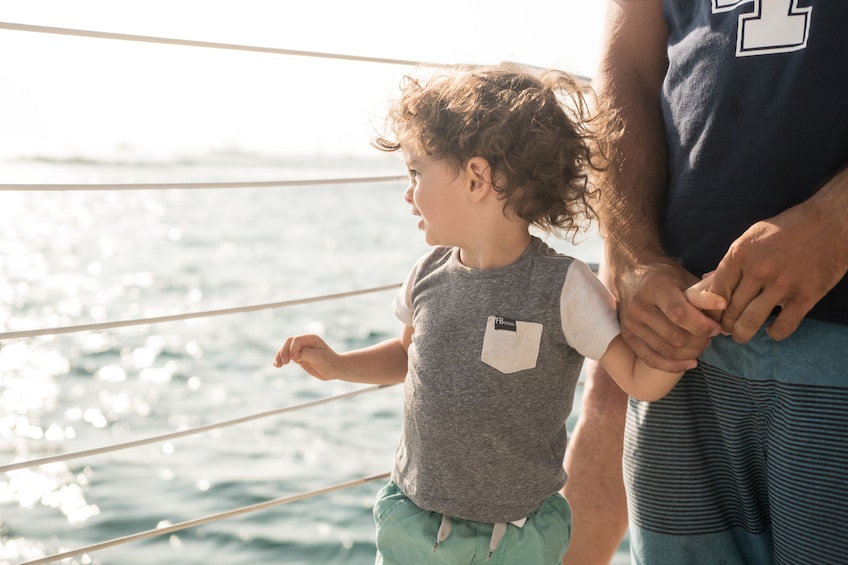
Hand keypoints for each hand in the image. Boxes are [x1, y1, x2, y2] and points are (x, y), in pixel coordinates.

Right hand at [273, 334, 340, 380]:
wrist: (335, 369)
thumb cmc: (329, 362)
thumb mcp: (319, 357)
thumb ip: (305, 354)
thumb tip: (293, 355)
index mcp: (310, 338)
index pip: (296, 340)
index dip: (293, 349)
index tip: (295, 359)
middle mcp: (304, 342)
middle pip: (288, 342)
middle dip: (283, 351)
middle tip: (284, 362)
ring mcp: (301, 349)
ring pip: (285, 349)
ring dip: (280, 356)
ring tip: (277, 365)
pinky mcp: (299, 357)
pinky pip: (287, 357)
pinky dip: (281, 360)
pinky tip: (276, 365)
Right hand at [614, 260, 721, 371]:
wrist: (632, 276)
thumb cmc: (664, 278)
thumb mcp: (684, 279)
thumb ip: (702, 294)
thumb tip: (723, 306)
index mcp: (654, 288)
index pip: (679, 314)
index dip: (701, 325)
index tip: (716, 328)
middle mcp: (639, 307)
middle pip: (674, 336)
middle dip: (699, 341)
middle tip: (711, 337)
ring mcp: (631, 324)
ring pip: (666, 350)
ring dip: (690, 353)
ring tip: (701, 345)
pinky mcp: (628, 337)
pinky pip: (652, 359)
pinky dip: (674, 366)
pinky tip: (691, 363)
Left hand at [707, 200, 847, 342]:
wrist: (831, 223)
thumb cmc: (787, 229)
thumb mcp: (751, 237)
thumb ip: (731, 262)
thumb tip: (706, 282)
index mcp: (740, 254)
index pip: (715, 292)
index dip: (710, 309)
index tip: (712, 316)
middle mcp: (758, 271)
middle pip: (730, 310)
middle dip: (724, 324)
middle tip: (725, 329)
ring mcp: (782, 285)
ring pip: (750, 323)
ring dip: (742, 334)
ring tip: (741, 335)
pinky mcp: (805, 296)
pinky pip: (782, 327)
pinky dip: (774, 334)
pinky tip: (772, 330)